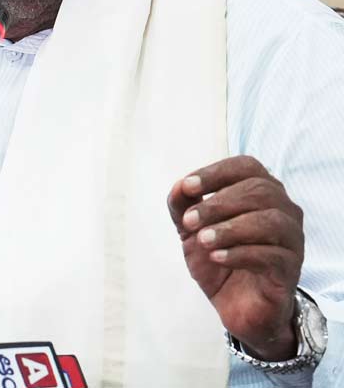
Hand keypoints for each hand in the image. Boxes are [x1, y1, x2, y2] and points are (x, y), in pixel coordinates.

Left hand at [168, 156, 303, 359]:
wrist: (236, 305)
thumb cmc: (219, 257)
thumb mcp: (191, 230)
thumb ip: (183, 205)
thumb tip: (179, 187)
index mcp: (262, 193)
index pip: (247, 167)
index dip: (216, 173)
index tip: (187, 186)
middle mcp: (284, 211)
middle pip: (260, 191)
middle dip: (218, 204)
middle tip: (188, 222)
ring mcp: (292, 240)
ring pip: (270, 222)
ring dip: (230, 228)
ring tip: (202, 240)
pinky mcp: (291, 269)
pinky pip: (272, 255)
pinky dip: (240, 253)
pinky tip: (217, 257)